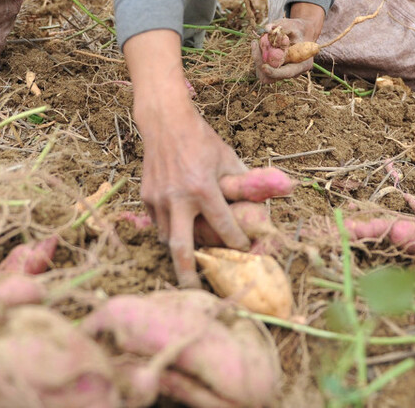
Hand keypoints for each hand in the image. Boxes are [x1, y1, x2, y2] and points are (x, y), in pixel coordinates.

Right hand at [125, 30, 250, 286]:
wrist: (165, 122)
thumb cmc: (201, 139)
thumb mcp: (227, 158)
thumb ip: (243, 182)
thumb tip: (269, 198)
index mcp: (202, 189)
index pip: (222, 226)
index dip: (236, 242)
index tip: (245, 252)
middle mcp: (178, 198)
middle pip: (181, 247)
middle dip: (188, 274)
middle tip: (196, 292)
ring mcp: (158, 199)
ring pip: (167, 237)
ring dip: (180, 248)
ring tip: (190, 259)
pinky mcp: (146, 196)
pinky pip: (157, 221)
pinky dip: (168, 227)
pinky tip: (178, 225)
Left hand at [253, 13, 321, 82]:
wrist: (299, 33)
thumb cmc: (298, 29)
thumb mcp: (294, 25)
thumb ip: (283, 26)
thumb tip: (267, 29)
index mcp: (302, 64)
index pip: (287, 73)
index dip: (274, 72)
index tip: (263, 66)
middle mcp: (293, 72)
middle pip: (272, 78)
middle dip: (260, 63)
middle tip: (255, 43)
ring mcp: (283, 72)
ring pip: (264, 75)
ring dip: (257, 59)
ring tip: (257, 42)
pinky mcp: (274, 70)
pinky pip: (262, 69)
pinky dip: (258, 58)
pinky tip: (258, 45)